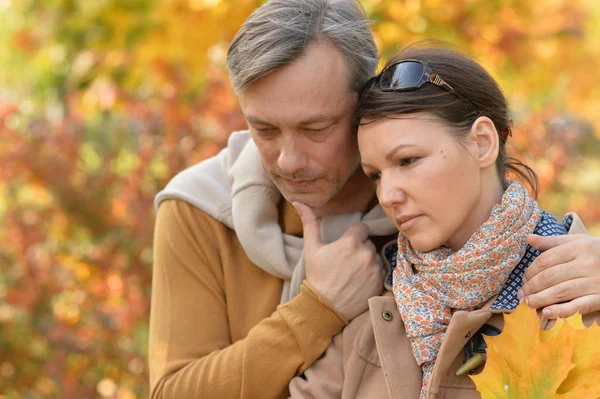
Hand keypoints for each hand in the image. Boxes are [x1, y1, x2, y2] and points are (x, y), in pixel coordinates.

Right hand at [293, 201, 382, 319]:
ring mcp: (375, 269)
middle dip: (359, 248)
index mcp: (351, 242)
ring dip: (367, 261)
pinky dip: (372, 274)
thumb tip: (298, 202)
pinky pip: (380, 272)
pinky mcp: (380, 283)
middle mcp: (367, 253)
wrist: (325, 306)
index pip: (361, 228)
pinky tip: (359, 281)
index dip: (353, 235)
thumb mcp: (311, 248)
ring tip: (352, 272)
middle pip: (368, 242)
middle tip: (346, 260)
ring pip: (375, 257)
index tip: (345, 244)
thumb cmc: (317, 276)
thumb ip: (309, 223)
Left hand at [517, 234, 599, 318]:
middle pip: (550, 277)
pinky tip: (547, 312)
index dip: (530, 271)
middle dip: (532, 287)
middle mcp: (587, 264)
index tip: (523, 279)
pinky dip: (561, 310)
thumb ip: (552, 242)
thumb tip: (527, 238)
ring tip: (528, 303)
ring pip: (560, 291)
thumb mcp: (578, 242)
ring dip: (540, 299)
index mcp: (578, 247)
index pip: (545, 260)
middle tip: (521, 294)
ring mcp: (594, 282)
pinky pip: (578, 305)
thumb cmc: (597, 252)